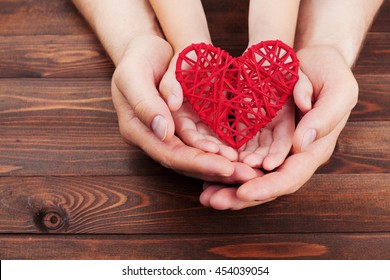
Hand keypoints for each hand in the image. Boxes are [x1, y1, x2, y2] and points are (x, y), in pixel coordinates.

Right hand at [111, 35, 256, 182]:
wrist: (148, 49)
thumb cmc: (137, 58)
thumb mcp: (134, 74)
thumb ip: (145, 102)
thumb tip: (162, 131)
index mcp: (137, 130)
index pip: (169, 153)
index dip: (197, 163)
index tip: (225, 166)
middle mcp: (154, 138)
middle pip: (185, 162)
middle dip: (215, 170)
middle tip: (245, 176)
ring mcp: (170, 134)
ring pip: (195, 157)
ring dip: (221, 166)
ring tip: (247, 172)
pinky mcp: (184, 126)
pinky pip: (203, 142)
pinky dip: (220, 151)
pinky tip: (240, 157)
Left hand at [200, 46, 357, 209]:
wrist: (315, 60)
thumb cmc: (331, 72)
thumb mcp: (338, 89)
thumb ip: (324, 117)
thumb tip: (301, 144)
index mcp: (314, 148)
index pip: (290, 176)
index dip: (267, 187)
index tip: (243, 192)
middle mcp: (292, 154)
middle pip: (266, 183)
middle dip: (240, 195)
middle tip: (213, 201)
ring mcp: (274, 146)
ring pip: (251, 173)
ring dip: (227, 185)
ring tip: (205, 195)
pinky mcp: (260, 135)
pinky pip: (241, 155)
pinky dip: (225, 165)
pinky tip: (205, 173)